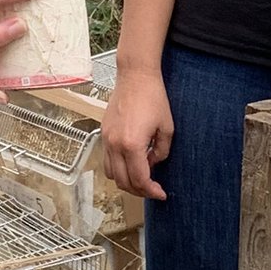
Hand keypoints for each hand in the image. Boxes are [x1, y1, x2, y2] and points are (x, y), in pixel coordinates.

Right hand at [101, 69, 172, 199]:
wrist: (135, 75)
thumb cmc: (153, 97)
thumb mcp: (167, 128)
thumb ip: (161, 151)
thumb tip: (153, 163)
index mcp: (132, 144)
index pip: (140, 179)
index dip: (152, 191)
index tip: (161, 193)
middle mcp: (115, 144)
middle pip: (123, 181)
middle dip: (139, 190)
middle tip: (152, 189)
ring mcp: (106, 138)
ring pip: (111, 174)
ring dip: (126, 181)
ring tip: (140, 178)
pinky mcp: (103, 132)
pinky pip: (106, 159)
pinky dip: (117, 168)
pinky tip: (130, 162)